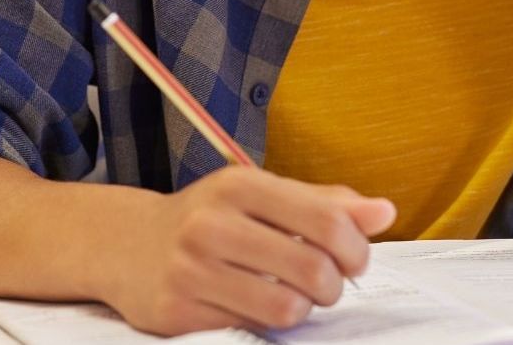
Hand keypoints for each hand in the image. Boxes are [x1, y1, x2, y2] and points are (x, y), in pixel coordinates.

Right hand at [103, 165, 395, 335]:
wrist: (127, 244)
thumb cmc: (212, 217)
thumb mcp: (263, 195)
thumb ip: (325, 202)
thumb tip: (385, 212)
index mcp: (242, 184)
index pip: (325, 218)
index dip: (355, 246)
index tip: (356, 259)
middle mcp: (214, 222)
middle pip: (311, 268)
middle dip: (333, 285)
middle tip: (327, 284)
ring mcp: (192, 269)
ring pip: (285, 308)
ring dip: (304, 309)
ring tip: (296, 297)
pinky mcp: (177, 311)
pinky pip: (249, 329)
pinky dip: (266, 323)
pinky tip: (257, 305)